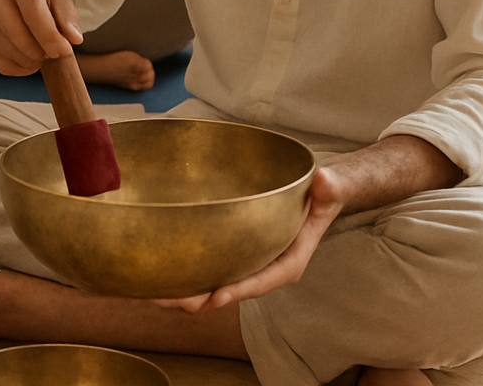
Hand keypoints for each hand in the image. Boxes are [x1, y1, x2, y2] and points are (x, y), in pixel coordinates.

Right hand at [0, 0, 83, 75]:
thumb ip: (67, 16)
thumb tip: (73, 39)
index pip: (32, 13)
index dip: (49, 37)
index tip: (64, 52)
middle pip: (17, 35)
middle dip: (39, 51)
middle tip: (53, 53)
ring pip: (8, 51)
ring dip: (30, 60)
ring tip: (41, 52)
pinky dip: (18, 67)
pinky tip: (29, 59)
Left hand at [154, 166, 344, 311]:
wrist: (315, 198)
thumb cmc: (321, 196)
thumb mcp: (329, 190)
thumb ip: (330, 188)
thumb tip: (325, 182)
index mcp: (288, 262)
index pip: (262, 280)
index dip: (239, 290)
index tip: (216, 297)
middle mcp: (264, 268)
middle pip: (229, 290)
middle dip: (199, 298)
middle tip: (167, 299)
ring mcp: (246, 264)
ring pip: (213, 285)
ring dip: (184, 292)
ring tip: (152, 293)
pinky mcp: (232, 254)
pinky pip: (207, 268)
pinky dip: (184, 274)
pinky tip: (157, 273)